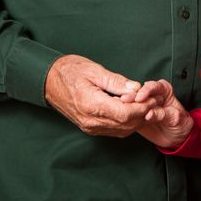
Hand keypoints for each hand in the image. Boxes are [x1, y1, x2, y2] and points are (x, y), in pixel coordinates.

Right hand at [44, 54, 158, 136]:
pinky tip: (131, 112)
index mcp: (92, 104)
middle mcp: (91, 120)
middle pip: (125, 124)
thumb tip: (136, 88)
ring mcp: (89, 127)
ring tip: (145, 105)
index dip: (141, 108)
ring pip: (121, 130)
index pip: (125, 113)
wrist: (47, 81)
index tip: (151, 98)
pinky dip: (126, 123)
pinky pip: (113, 131)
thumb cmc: (69, 71)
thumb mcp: (94, 70)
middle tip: (153, 101)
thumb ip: (116, 81)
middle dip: (143, 114)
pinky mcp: (89, 128)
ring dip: (136, 120)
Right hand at [121, 79, 193, 149]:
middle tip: (124, 101)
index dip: (146, 91)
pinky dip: (123, 115)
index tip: (140, 97)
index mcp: (163, 90)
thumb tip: (150, 113)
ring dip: (125, 106)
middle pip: (139, 93)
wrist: (177, 136)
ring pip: (132, 103)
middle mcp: (151, 95)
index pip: (152, 87)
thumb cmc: (180, 123)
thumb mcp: (175, 118)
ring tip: (118, 109)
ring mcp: (142, 105)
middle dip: (131, 97)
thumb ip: (162, 114)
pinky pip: (128, 114)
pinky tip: (118, 117)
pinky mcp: (136, 115)